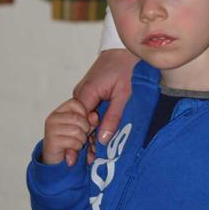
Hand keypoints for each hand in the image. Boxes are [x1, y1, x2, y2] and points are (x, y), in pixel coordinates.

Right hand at [42, 98, 96, 165]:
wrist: (57, 161)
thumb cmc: (71, 141)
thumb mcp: (83, 128)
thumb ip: (89, 121)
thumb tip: (94, 116)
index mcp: (60, 111)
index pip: (75, 103)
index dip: (84, 112)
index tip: (86, 122)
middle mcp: (53, 117)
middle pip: (77, 117)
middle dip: (86, 129)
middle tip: (84, 135)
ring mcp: (51, 129)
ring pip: (76, 130)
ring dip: (82, 139)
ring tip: (79, 142)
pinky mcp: (51, 141)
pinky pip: (72, 141)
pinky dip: (77, 146)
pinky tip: (74, 148)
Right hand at [69, 48, 138, 164]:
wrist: (127, 48)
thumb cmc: (128, 67)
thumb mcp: (125, 94)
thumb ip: (113, 117)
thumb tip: (103, 140)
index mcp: (86, 93)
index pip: (80, 123)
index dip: (84, 142)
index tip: (89, 159)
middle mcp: (80, 93)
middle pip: (80, 122)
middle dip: (86, 140)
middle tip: (94, 162)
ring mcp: (83, 91)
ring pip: (83, 117)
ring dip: (90, 132)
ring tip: (95, 155)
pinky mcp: (89, 90)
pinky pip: (88, 110)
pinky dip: (93, 122)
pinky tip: (99, 137)